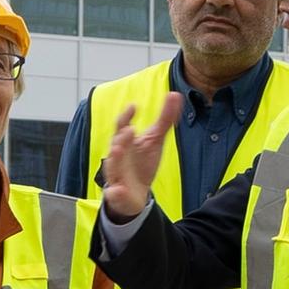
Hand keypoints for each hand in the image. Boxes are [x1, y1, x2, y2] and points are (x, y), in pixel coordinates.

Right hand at [98, 92, 180, 223]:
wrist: (135, 193)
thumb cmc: (142, 162)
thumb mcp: (155, 139)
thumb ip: (165, 118)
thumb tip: (175, 95)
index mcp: (125, 141)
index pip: (122, 125)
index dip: (126, 116)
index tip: (133, 107)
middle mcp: (118, 156)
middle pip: (116, 144)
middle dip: (121, 137)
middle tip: (129, 130)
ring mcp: (116, 174)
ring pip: (112, 166)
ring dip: (115, 158)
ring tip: (118, 150)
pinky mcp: (117, 193)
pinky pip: (114, 193)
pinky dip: (115, 192)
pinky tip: (118, 190)